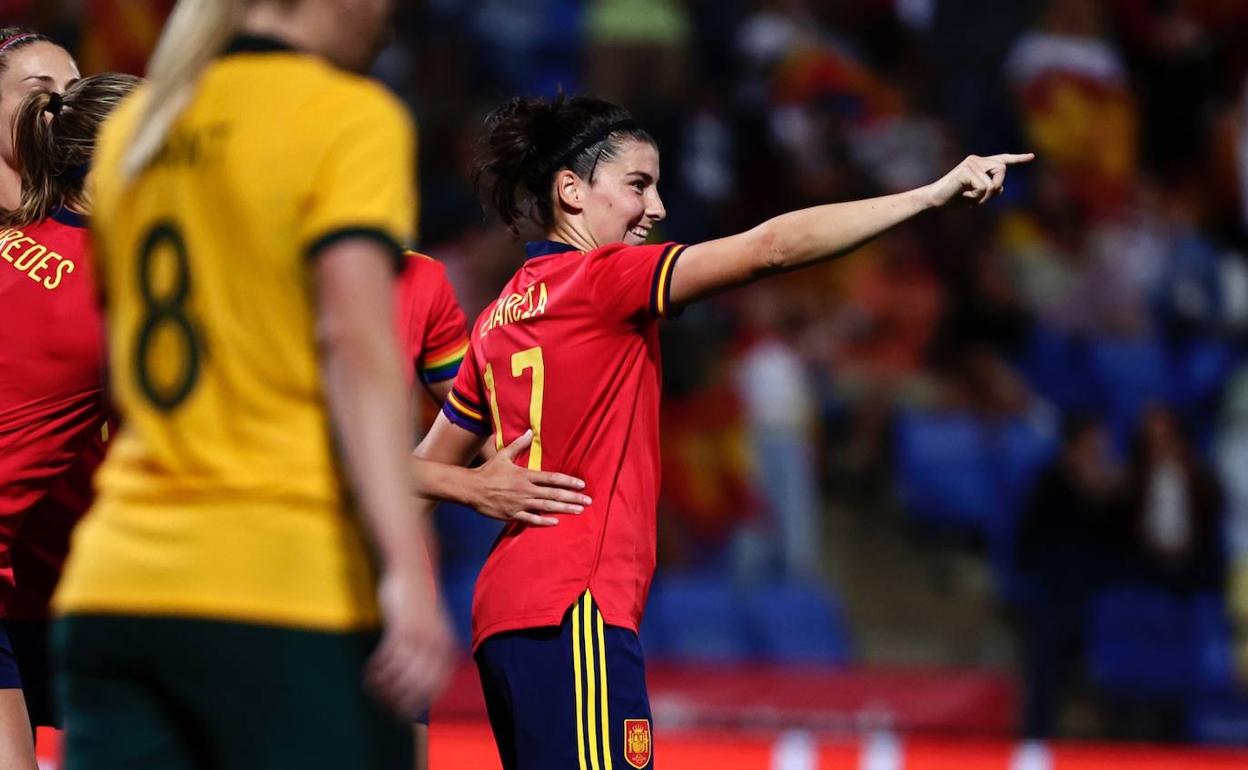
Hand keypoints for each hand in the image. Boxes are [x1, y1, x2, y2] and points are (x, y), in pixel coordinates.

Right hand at [365, 567, 455, 716]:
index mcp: (446, 646)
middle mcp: (436, 643)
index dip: (418, 703)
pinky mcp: (401, 627)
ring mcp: (419, 636)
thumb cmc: (420, 604)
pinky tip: (368, 675)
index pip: (435, 686)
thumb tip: (420, 681)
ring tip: (372, 691)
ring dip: (384, 687)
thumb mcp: (433, 629)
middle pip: (417, 685)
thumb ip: (431, 652)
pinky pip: (387, 658)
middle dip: (399, 701)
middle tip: (384, 709)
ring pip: (400, 674)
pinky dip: (376, 671)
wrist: (414, 570)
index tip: (404, 715)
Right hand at [469, 430, 590, 525]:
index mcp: (525, 475)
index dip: (568, 481)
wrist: (471, 489)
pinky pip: (530, 519)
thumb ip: (518, 445)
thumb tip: (529, 431)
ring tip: (578, 511)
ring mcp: (519, 504)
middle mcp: (525, 490)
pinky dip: (543, 521)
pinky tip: (556, 522)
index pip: (551, 478)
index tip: (581, 485)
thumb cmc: (488, 471)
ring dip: (564, 509)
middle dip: (572, 498)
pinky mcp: (511, 515)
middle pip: (553, 494)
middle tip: (588, 501)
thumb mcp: (503, 455)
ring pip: (546, 507)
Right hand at [926, 153, 1034, 207]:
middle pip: (1002, 170)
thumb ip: (989, 191)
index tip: (1032, 157)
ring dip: (985, 195)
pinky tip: (964, 195)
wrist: (935, 199)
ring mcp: (971, 163)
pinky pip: (983, 187)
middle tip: (980, 198)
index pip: (1002, 160)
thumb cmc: (954, 198)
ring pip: (994, 181)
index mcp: (980, 164)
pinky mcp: (966, 170)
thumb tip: (999, 188)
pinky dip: (977, 197)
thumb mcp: (976, 197)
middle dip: (996, 186)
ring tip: (970, 197)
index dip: (1018, 159)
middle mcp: (977, 160)